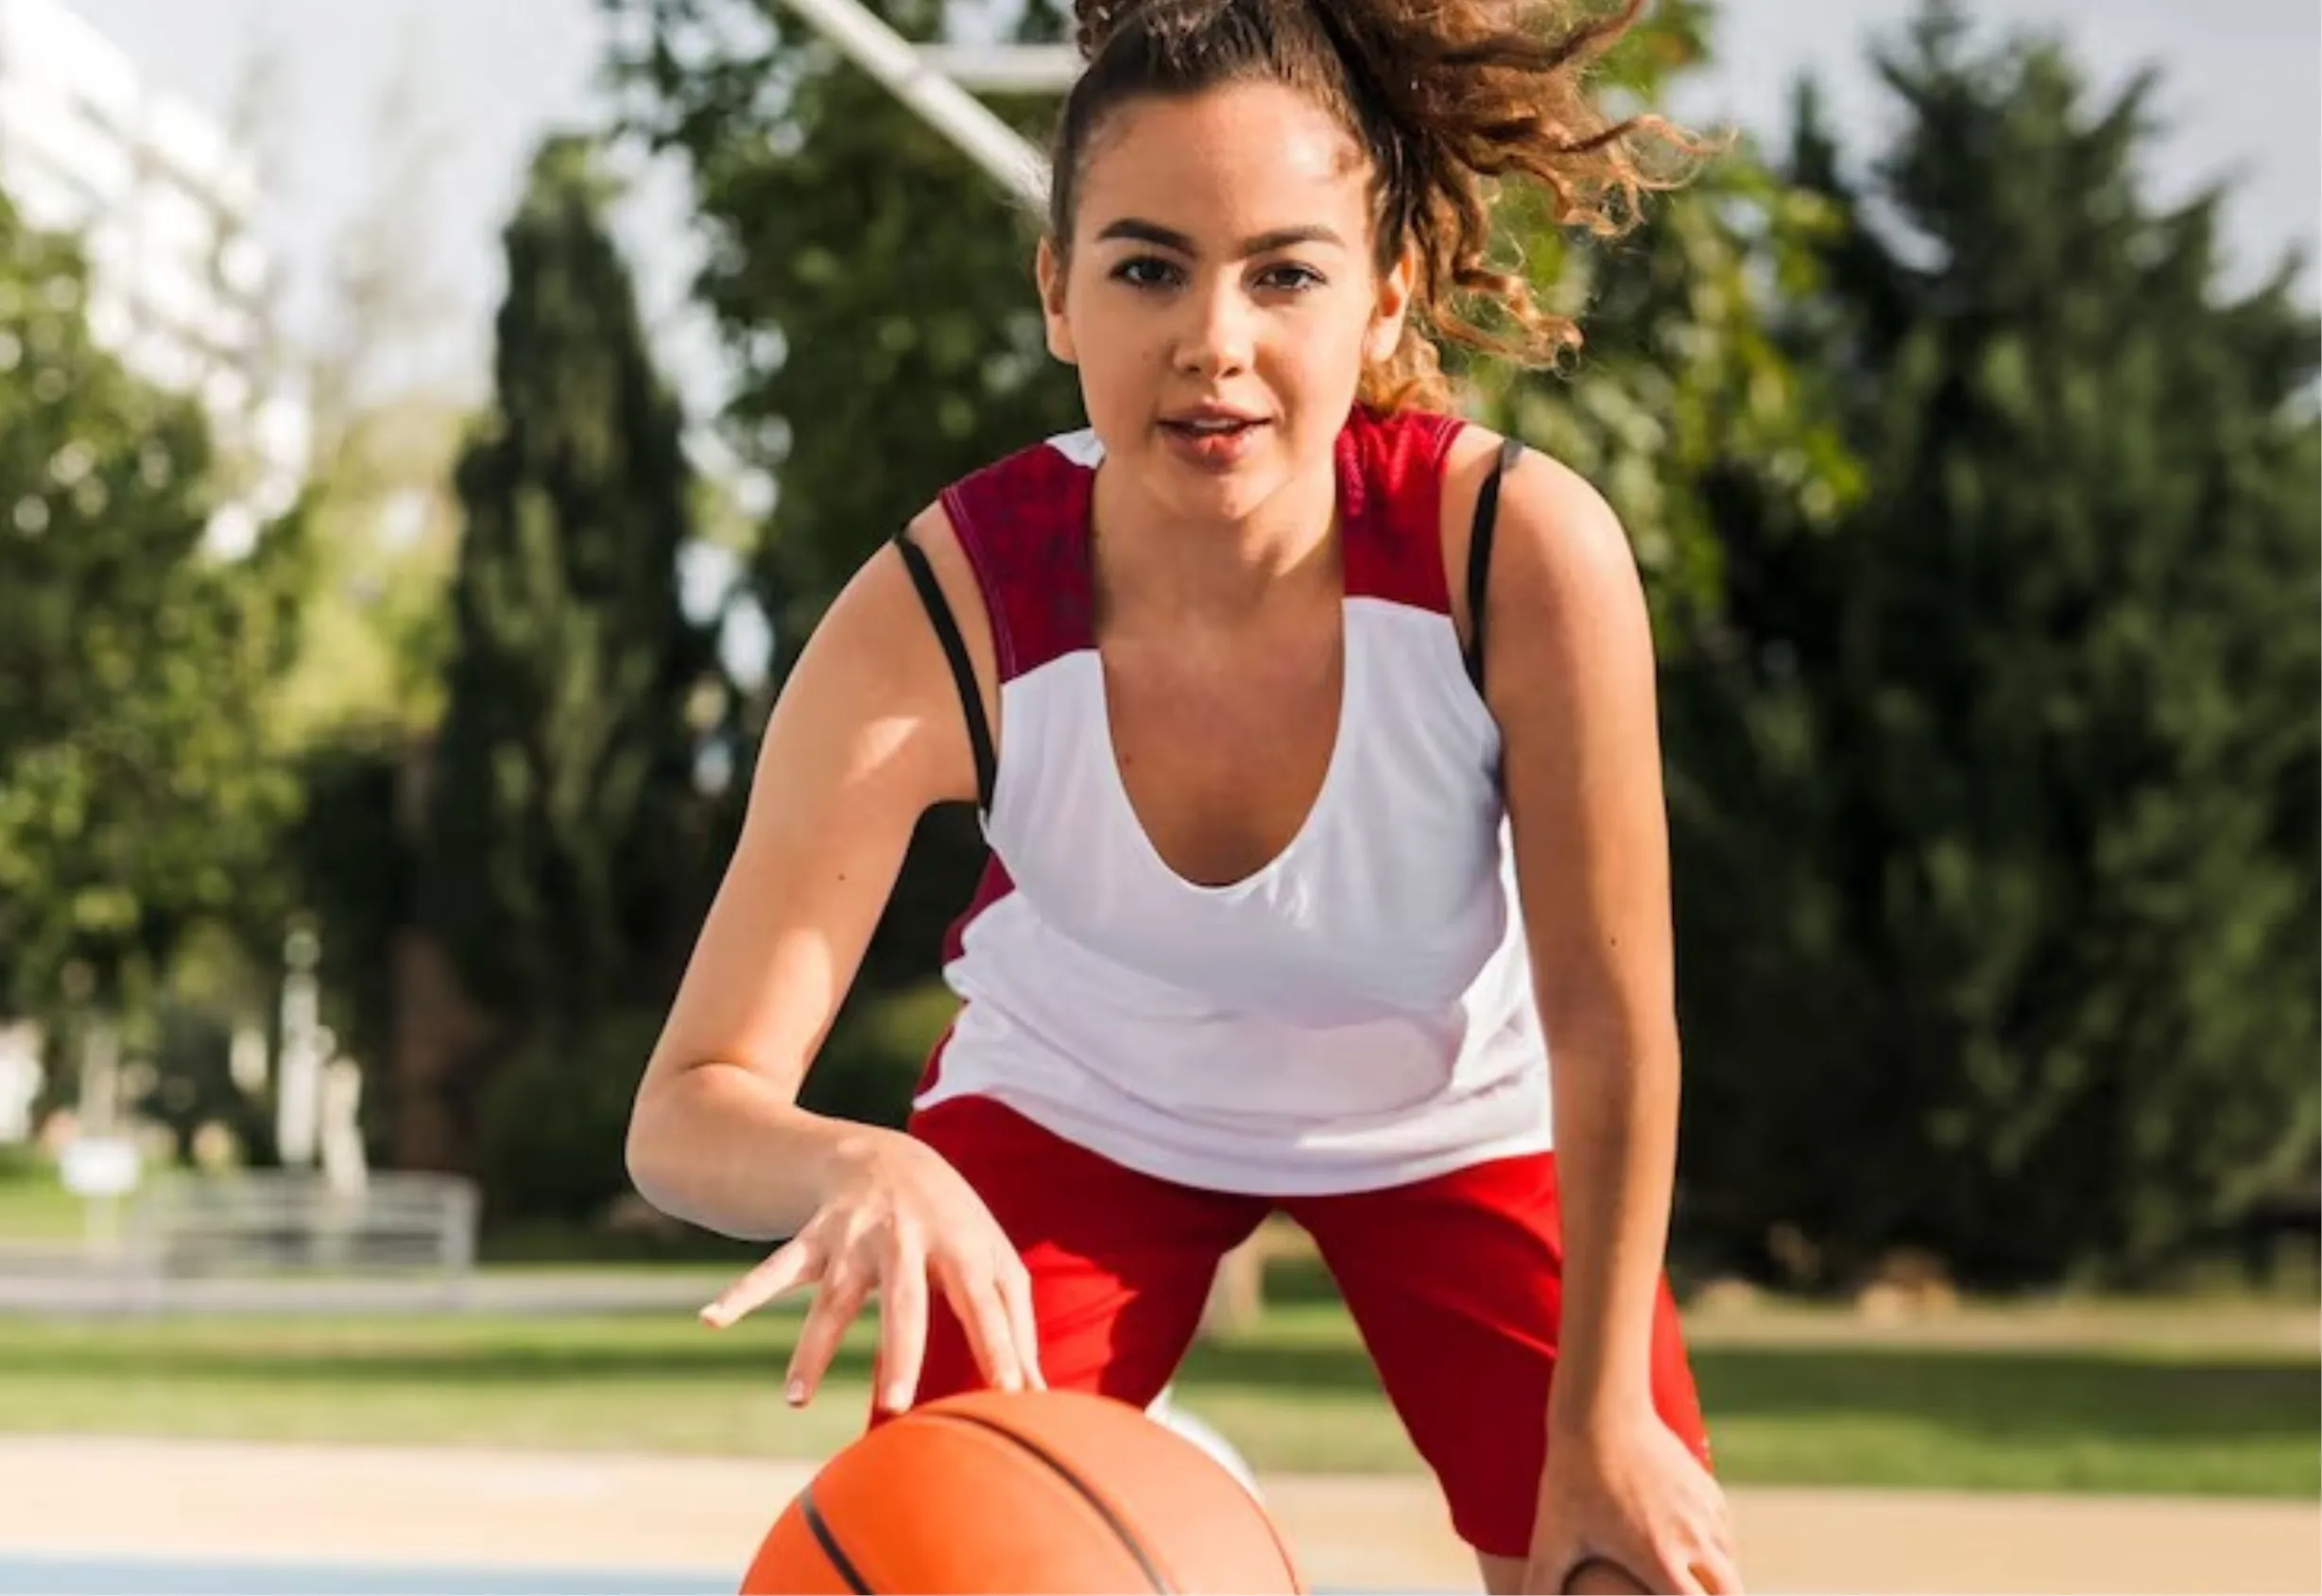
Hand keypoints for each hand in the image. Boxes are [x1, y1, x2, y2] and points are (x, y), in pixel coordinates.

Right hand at [697, 1130, 1043, 1413]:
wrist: (884, 1155)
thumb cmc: (952, 1223)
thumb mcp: (992, 1257)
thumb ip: (1015, 1322)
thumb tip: (1039, 1395)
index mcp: (958, 1245)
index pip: (982, 1302)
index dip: (999, 1345)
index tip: (1011, 1395)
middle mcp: (904, 1238)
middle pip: (903, 1302)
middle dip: (900, 1352)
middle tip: (895, 1406)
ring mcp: (853, 1237)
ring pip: (832, 1298)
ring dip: (813, 1348)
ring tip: (795, 1398)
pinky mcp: (813, 1239)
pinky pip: (775, 1268)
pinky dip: (742, 1294)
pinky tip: (712, 1319)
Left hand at [1524, 1403, 1739, 1593]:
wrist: (1600, 1412)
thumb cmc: (1572, 1478)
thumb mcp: (1552, 1538)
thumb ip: (1540, 1584)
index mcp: (1660, 1561)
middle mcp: (1693, 1539)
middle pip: (1730, 1591)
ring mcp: (1704, 1510)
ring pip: (1729, 1559)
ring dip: (1718, 1576)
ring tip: (1697, 1586)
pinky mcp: (1705, 1485)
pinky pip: (1722, 1527)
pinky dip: (1715, 1544)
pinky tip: (1695, 1547)